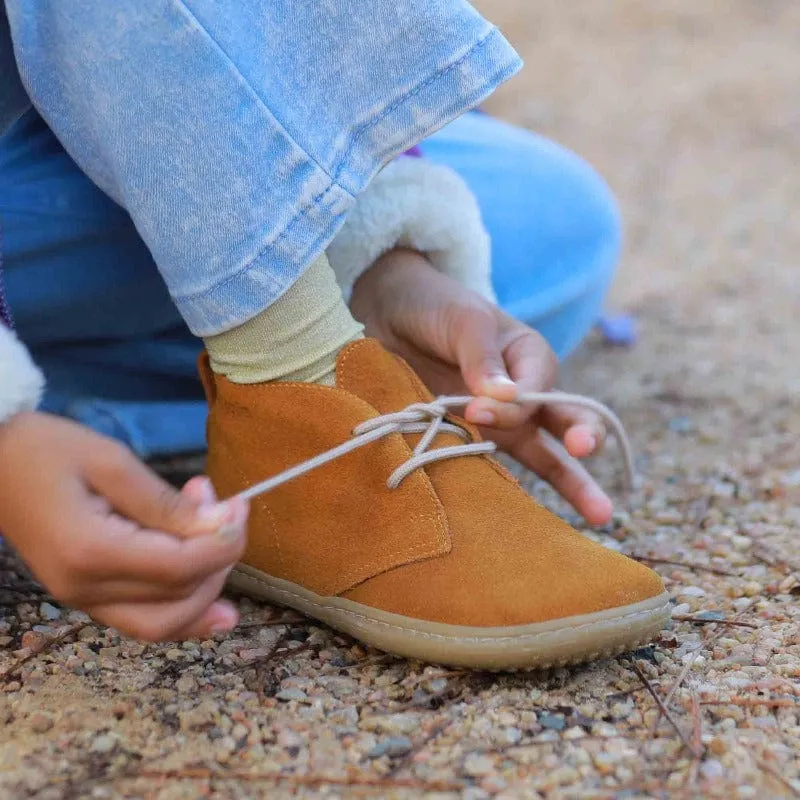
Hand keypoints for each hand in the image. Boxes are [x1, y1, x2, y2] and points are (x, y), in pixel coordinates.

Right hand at [0, 412, 247, 640]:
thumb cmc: (48, 450)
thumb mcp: (112, 461)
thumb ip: (167, 503)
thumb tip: (221, 525)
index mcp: (90, 550)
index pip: (179, 568)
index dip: (223, 543)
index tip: (241, 507)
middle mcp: (85, 589)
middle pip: (179, 599)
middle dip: (220, 560)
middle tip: (229, 510)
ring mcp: (82, 600)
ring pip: (164, 624)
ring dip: (208, 589)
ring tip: (221, 539)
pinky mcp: (86, 597)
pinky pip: (144, 620)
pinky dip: (185, 611)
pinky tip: (218, 604)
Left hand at [351, 249, 612, 525]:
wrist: (391, 315)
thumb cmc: (437, 308)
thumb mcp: (464, 320)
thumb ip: (483, 357)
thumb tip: (506, 397)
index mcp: (531, 357)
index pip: (538, 392)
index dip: (512, 408)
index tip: (474, 409)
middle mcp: (525, 393)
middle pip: (564, 421)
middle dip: (583, 438)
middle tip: (588, 450)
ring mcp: (501, 421)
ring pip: (545, 454)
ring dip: (572, 482)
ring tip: (603, 514)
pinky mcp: (473, 438)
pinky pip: (498, 465)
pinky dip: (514, 489)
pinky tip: (533, 521)